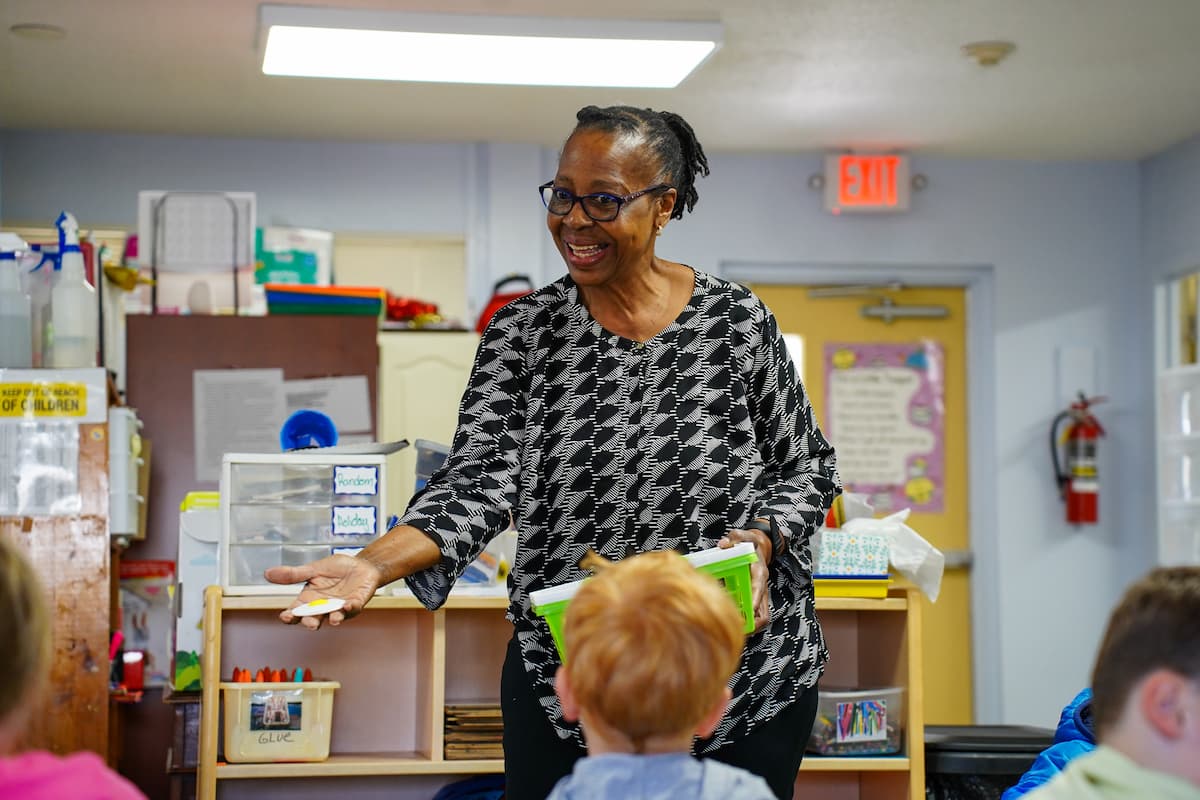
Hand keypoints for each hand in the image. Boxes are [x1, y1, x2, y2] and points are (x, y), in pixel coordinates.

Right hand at [265, 554, 383, 630]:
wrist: (361, 565)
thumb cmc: (337, 569)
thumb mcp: (313, 569)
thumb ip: (293, 575)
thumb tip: (267, 573)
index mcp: (310, 599)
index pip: (296, 610)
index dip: (290, 615)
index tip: (285, 616)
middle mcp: (323, 607)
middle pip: (314, 618)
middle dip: (311, 622)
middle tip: (311, 623)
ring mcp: (339, 607)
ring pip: (334, 617)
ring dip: (334, 618)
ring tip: (334, 619)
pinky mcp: (355, 604)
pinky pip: (353, 608)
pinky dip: (350, 608)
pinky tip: (347, 604)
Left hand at [718, 529, 770, 632]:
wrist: (759, 545)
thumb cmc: (749, 542)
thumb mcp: (742, 535)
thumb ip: (733, 537)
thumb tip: (722, 545)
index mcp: (759, 572)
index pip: (759, 589)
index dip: (753, 601)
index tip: (745, 611)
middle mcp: (762, 586)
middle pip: (764, 612)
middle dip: (753, 624)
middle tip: (738, 631)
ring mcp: (760, 593)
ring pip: (761, 617)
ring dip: (751, 627)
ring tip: (735, 634)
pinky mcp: (756, 597)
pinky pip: (755, 615)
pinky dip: (747, 622)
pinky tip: (734, 625)